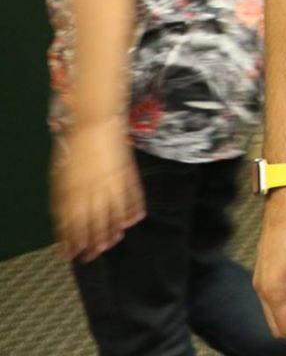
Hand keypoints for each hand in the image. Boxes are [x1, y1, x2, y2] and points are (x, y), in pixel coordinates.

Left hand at [53, 121, 143, 261]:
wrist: (93, 123)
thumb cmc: (70, 147)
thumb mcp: (58, 176)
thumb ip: (62, 198)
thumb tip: (65, 220)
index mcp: (73, 192)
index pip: (73, 224)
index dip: (73, 240)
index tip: (73, 254)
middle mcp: (93, 191)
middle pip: (95, 222)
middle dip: (95, 240)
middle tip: (96, 254)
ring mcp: (113, 183)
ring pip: (115, 212)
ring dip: (115, 228)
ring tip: (115, 240)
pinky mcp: (128, 173)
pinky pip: (132, 195)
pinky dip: (134, 208)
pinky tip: (135, 218)